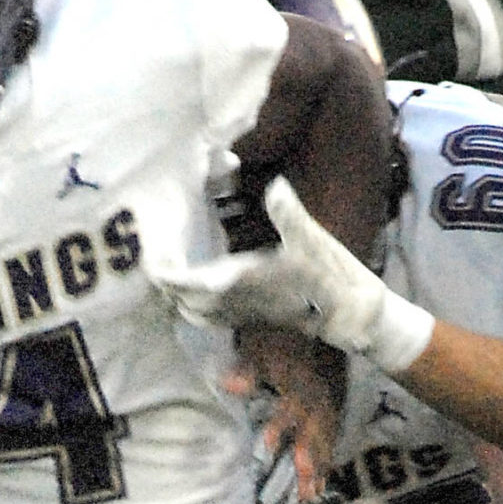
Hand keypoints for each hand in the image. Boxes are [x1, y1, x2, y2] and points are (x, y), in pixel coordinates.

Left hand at [148, 176, 434, 373]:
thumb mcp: (311, 238)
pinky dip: (196, 306)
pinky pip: (212, 318)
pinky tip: (199, 286)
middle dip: (167, 285)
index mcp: (242, 282)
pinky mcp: (253, 318)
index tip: (151, 258)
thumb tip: (275, 185)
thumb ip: (288, 211)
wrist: (350, 314)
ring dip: (179, 297)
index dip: (166, 274)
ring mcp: (243, 314)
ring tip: (173, 273)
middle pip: (183, 302)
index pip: (189, 284)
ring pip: (195, 314)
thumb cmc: (331, 276)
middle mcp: (236, 302)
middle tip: (157, 258)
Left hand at [231, 324, 345, 503]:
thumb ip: (247, 368)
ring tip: (315, 492)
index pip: (295, 413)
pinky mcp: (336, 392)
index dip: (288, 434)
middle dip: (312, 463)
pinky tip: (325, 466)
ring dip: (321, 462)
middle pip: (316, 431)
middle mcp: (319, 391)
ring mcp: (330, 393)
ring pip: (327, 432)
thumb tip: (229, 387)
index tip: (280, 456)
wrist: (314, 303)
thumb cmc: (277, 323)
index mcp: (300, 380)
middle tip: (306, 495)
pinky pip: (334, 425)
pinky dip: (329, 447)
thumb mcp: (258, 340)